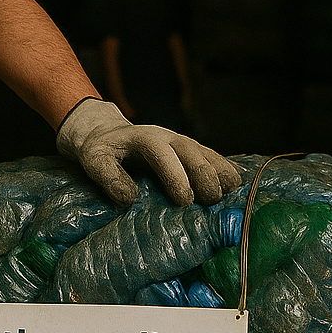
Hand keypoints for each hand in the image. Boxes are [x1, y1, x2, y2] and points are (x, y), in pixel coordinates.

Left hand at [57, 97, 241, 206]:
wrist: (107, 133)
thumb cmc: (101, 150)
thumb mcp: (95, 161)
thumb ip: (108, 177)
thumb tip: (129, 197)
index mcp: (145, 138)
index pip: (163, 155)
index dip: (176, 176)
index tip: (185, 200)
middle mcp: (167, 136)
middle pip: (190, 152)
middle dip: (204, 175)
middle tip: (212, 199)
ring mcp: (180, 142)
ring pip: (205, 152)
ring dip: (220, 170)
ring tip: (233, 190)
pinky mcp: (188, 150)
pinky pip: (210, 156)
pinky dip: (223, 167)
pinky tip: (236, 182)